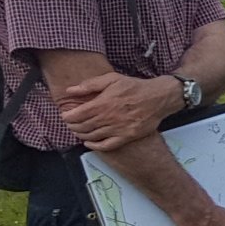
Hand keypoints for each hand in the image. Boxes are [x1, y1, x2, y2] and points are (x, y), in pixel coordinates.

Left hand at [53, 70, 180, 153]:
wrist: (159, 97)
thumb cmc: (134, 87)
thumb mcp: (112, 79)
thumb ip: (90, 84)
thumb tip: (70, 90)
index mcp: (103, 103)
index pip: (77, 115)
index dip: (67, 117)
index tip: (65, 116)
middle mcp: (108, 118)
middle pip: (82, 127)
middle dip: (72, 126)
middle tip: (70, 124)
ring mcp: (118, 129)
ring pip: (92, 136)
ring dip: (81, 135)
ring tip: (78, 131)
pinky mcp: (127, 136)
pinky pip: (107, 145)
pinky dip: (95, 146)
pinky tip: (89, 143)